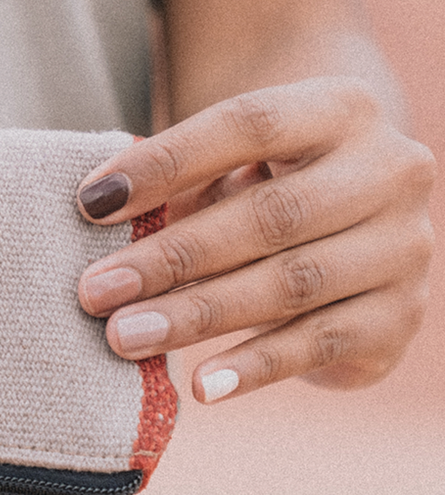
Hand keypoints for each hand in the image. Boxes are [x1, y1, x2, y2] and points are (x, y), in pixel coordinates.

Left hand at [74, 77, 434, 400]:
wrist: (353, 231)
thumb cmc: (265, 188)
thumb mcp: (229, 169)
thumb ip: (178, 183)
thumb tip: (96, 211)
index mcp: (343, 110)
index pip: (249, 124)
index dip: (166, 163)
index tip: (90, 203)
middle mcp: (390, 172)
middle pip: (269, 215)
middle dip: (170, 258)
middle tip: (94, 291)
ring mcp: (404, 247)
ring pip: (290, 284)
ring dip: (196, 315)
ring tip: (124, 336)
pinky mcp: (400, 316)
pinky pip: (318, 344)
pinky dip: (253, 366)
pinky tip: (199, 384)